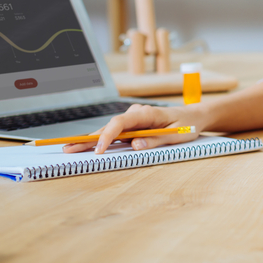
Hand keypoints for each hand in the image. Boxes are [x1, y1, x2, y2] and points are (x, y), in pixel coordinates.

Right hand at [62, 103, 204, 153]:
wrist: (194, 116)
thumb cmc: (187, 125)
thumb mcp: (176, 136)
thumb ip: (156, 141)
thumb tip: (135, 146)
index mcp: (147, 113)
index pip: (121, 122)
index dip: (107, 135)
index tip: (98, 149)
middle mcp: (137, 113)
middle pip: (109, 125)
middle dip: (89, 138)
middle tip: (68, 148)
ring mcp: (134, 118)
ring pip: (110, 129)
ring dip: (92, 139)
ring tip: (71, 148)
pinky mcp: (134, 124)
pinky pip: (116, 132)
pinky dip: (102, 139)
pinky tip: (86, 146)